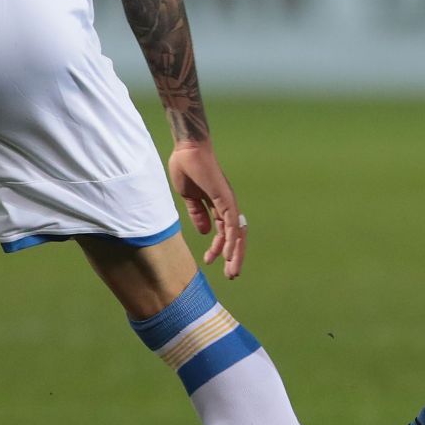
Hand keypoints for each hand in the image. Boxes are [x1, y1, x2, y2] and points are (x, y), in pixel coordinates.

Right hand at [168, 140, 245, 278]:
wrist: (188, 150)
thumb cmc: (187, 168)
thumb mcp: (189, 197)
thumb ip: (197, 213)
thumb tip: (204, 232)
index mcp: (218, 205)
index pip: (224, 231)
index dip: (220, 247)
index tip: (210, 261)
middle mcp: (227, 205)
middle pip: (235, 236)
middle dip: (233, 256)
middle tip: (230, 274)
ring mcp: (228, 202)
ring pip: (237, 233)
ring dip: (235, 254)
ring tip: (232, 272)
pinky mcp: (225, 199)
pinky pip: (231, 224)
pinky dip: (231, 240)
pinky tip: (229, 254)